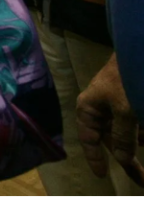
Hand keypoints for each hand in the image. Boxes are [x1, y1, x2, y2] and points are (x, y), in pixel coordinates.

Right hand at [77, 53, 143, 185]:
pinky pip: (136, 123)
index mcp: (89, 108)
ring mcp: (116, 105)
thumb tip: (122, 159)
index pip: (89, 139)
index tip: (102, 176)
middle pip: (113, 140)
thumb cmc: (126, 79)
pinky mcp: (130, 101)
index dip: (95, 159)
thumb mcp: (124, 110)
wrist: (138, 51)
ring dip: (140, 140)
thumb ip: (123, 137)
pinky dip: (143, 130)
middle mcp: (100, 109)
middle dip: (129, 156)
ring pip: (128, 133)